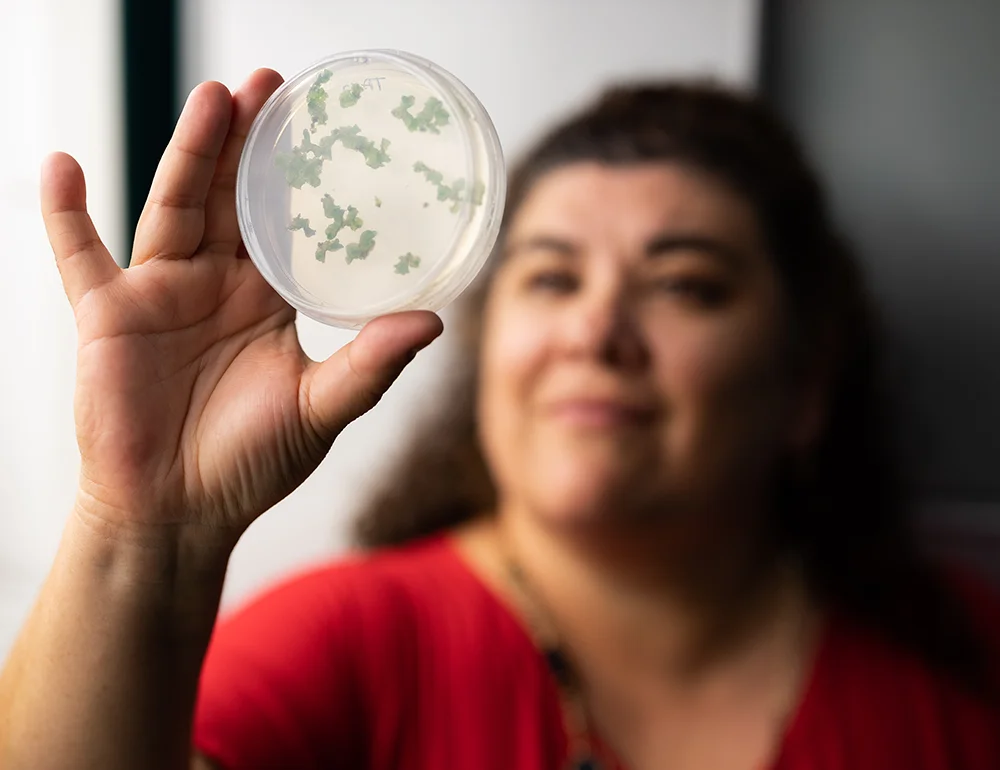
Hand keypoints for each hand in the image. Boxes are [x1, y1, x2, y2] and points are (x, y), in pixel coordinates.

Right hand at [42, 69, 441, 549]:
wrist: (180, 513)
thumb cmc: (251, 464)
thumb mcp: (322, 407)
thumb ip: (371, 365)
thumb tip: (431, 322)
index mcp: (268, 298)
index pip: (284, 220)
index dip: (300, 174)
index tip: (323, 124)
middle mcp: (217, 284)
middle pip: (232, 197)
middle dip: (249, 142)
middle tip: (271, 85)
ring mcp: (160, 293)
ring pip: (173, 206)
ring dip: (189, 153)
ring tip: (213, 99)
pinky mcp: (107, 316)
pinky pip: (79, 256)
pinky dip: (65, 214)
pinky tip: (61, 165)